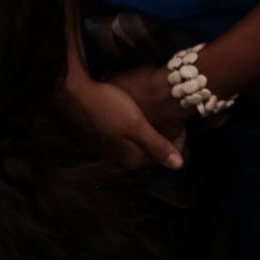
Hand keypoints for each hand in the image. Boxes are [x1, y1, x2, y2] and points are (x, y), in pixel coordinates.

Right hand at [63, 64, 185, 168]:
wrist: (75, 93)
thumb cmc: (109, 107)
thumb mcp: (136, 125)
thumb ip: (157, 145)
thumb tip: (179, 166)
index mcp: (132, 159)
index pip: (164, 157)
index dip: (178, 140)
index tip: (184, 121)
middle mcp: (122, 158)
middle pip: (153, 151)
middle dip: (167, 136)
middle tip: (176, 115)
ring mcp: (113, 147)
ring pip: (142, 143)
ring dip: (154, 130)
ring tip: (163, 112)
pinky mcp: (107, 136)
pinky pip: (131, 136)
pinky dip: (142, 126)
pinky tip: (143, 111)